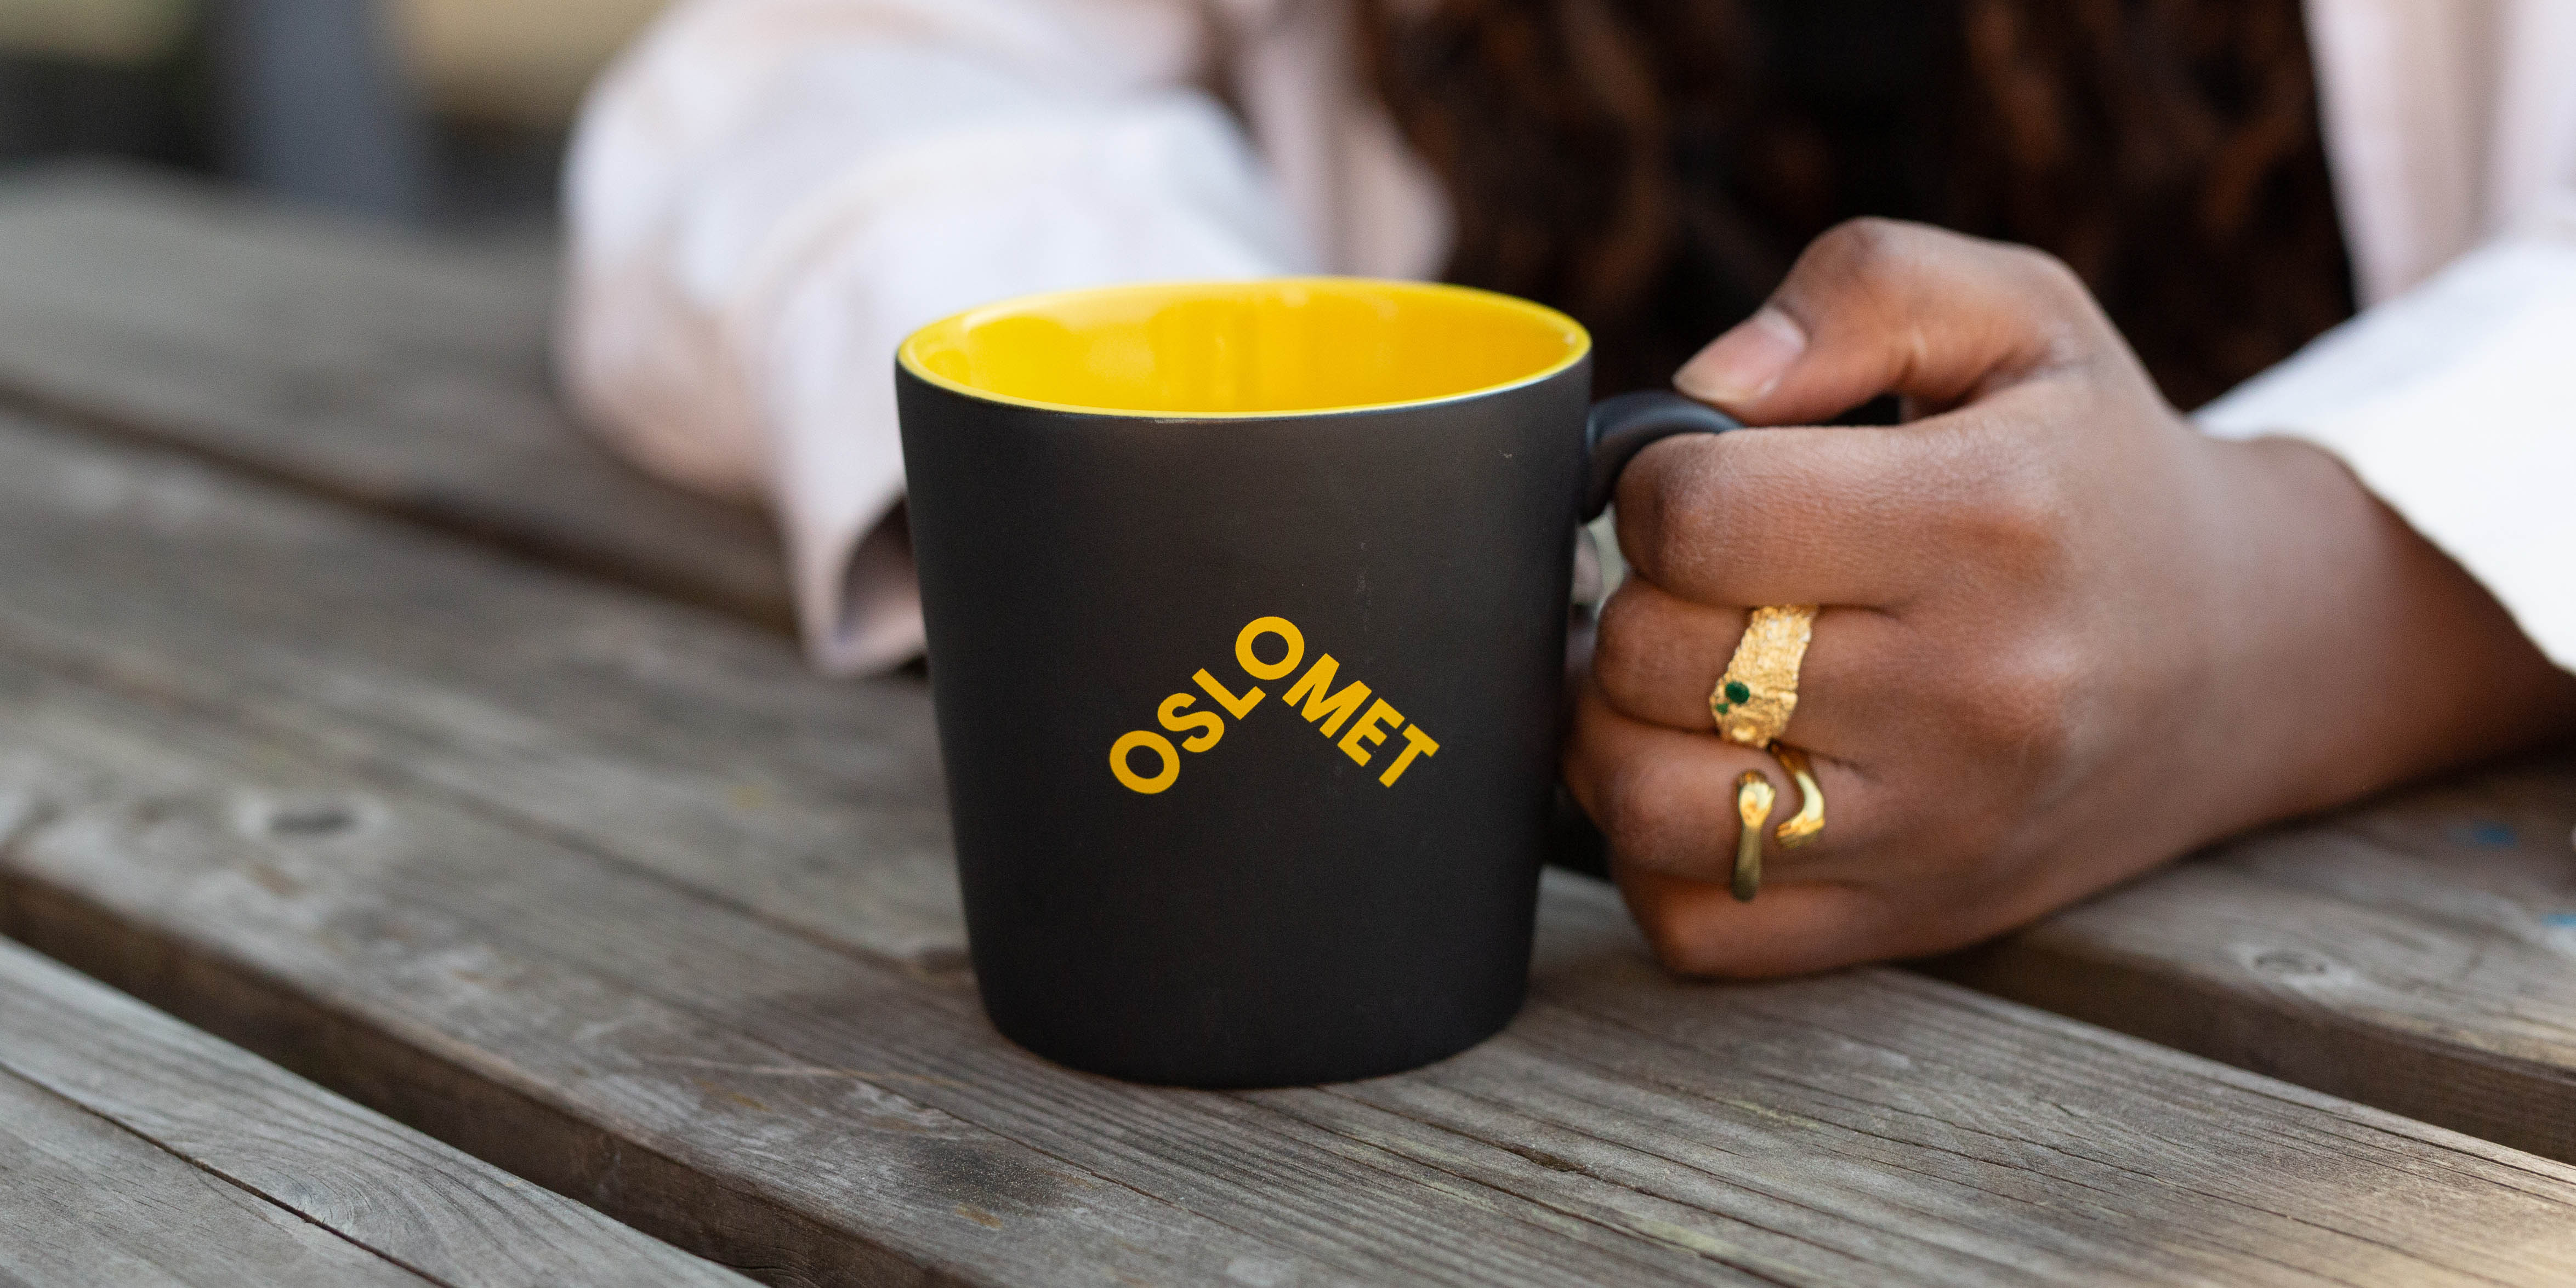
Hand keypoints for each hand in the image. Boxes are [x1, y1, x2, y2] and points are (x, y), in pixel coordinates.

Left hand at [1565, 219, 2575, 976]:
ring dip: (1613, 734)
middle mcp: (1971, 694)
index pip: (1695, 518)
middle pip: (1652, 659)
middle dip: (1636, 599)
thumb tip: (1703, 387)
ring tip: (1672, 677)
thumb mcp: (2016, 315)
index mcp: (1987, 519)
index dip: (1652, 484)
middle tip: (1692, 581)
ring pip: (1645, 810)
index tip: (1701, 484)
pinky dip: (1657, 853)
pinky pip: (1693, 925)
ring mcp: (1938, 828)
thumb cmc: (2090, 466)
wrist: (2246, 654)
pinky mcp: (1908, 921)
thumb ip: (1856, 292)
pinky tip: (1707, 774)